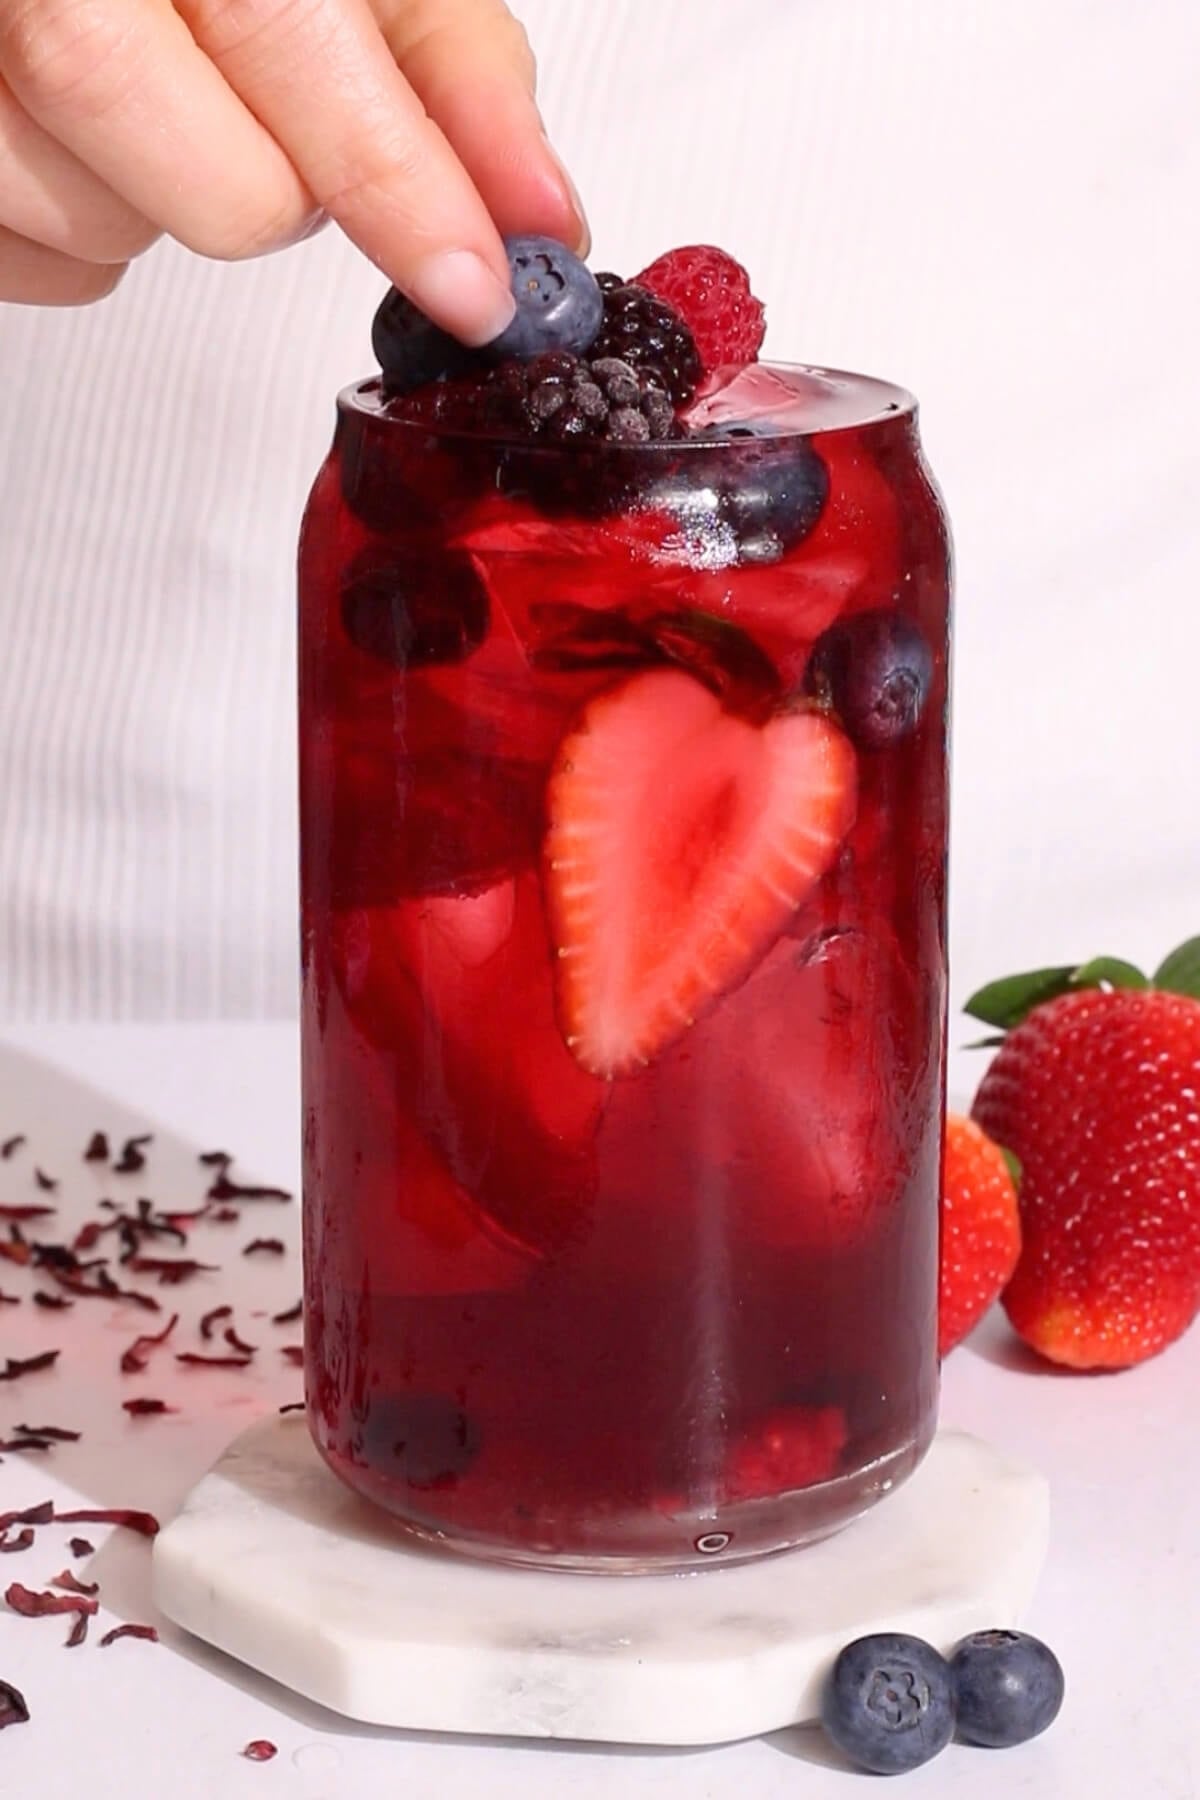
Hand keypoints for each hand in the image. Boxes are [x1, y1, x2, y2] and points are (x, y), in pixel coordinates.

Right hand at [0, 0, 586, 339]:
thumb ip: (447, 66)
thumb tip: (539, 215)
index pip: (284, 37)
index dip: (395, 178)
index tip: (475, 285)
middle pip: (216, 188)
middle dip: (281, 197)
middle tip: (266, 121)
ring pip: (106, 238)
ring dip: (164, 210)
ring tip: (157, 109)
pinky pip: (30, 264)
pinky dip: (79, 238)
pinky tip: (85, 146)